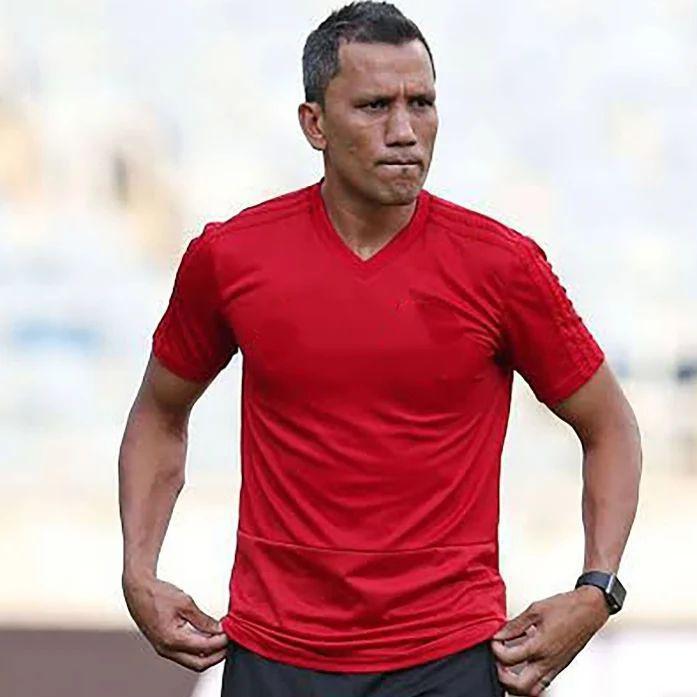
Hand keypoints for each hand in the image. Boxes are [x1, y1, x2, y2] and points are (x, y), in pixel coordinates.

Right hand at [122, 574, 228, 672]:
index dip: (221, 642)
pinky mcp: (165, 645)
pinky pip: (185, 654)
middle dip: (217, 655)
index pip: (204, 648)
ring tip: (223, 638)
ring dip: (209, 653)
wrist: (138, 591)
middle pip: (199, 663)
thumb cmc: (158, 594)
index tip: (232, 633)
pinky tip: (209, 637)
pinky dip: (199, 649)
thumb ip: (203, 619)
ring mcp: (164, 649)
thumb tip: (219, 629)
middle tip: (230, 641)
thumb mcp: (185, 603)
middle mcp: (167, 649)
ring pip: (192, 661)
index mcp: (172, 639)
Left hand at [489, 586, 609, 694]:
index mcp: (539, 646)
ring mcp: (555, 667)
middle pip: (519, 686)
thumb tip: (500, 633)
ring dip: (516, 684)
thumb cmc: (566, 608)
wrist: (589, 611)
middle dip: (502, 676)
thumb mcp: (535, 610)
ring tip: (508, 667)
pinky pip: (543, 684)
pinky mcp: (560, 667)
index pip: (508, 658)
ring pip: (532, 691)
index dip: (496, 649)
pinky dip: (529, 681)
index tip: (495, 640)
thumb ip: (515, 624)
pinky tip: (524, 665)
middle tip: (498, 660)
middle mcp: (548, 662)